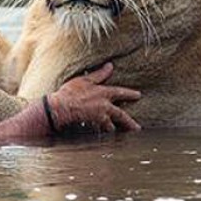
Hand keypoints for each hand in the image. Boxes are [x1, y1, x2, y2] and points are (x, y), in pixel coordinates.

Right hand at [24, 61, 140, 137]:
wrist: (61, 108)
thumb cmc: (71, 92)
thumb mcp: (86, 79)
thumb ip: (100, 74)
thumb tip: (110, 66)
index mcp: (104, 93)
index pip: (121, 92)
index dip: (130, 94)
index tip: (139, 95)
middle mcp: (104, 107)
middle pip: (121, 115)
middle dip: (130, 122)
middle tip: (137, 128)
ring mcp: (98, 118)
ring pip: (110, 125)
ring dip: (114, 128)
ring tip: (118, 132)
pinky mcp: (92, 125)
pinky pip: (100, 130)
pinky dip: (102, 132)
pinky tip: (103, 135)